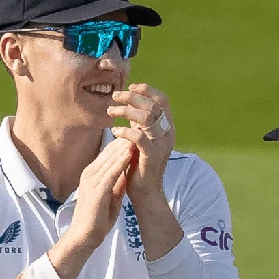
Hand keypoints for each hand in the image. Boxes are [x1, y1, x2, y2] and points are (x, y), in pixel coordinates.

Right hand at [47, 136, 135, 278]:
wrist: (85, 236)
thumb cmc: (97, 218)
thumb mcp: (110, 196)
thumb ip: (116, 184)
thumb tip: (125, 174)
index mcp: (91, 175)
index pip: (107, 154)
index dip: (122, 144)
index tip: (136, 134)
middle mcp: (89, 174)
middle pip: (108, 153)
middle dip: (124, 140)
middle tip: (138, 127)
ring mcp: (91, 181)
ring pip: (110, 159)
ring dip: (124, 147)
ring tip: (138, 134)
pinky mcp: (96, 190)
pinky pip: (111, 172)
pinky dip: (121, 162)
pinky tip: (130, 153)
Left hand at [107, 83, 174, 202]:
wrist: (145, 191)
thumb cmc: (139, 164)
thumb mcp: (142, 138)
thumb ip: (140, 123)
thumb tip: (131, 102)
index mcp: (167, 127)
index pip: (162, 99)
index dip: (146, 89)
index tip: (129, 87)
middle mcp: (168, 133)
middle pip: (153, 105)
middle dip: (131, 97)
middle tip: (114, 96)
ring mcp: (161, 145)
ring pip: (146, 118)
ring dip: (125, 111)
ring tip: (110, 112)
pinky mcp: (152, 156)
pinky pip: (138, 137)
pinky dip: (124, 131)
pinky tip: (114, 131)